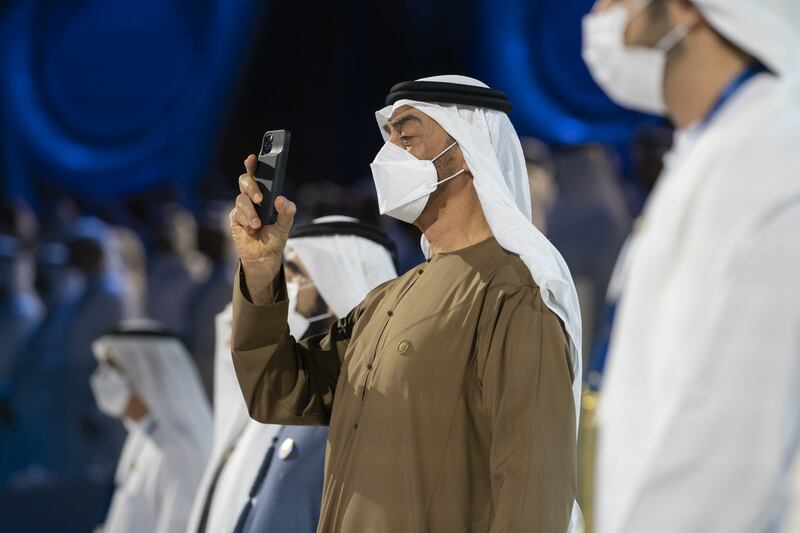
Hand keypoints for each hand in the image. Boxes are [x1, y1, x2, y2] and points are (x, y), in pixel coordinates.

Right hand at [229, 154, 296, 301]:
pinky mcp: (235, 219)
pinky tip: (253, 229)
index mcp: (265, 194)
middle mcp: (251, 198)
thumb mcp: (286, 225)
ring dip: (250, 212)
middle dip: (252, 186)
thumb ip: (287, 211)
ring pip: (241, 199)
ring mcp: (242, 208)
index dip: (253, 165)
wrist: (264, 256)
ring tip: (258, 224)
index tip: (253, 157)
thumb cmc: (275, 237)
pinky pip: (238, 214)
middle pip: (245, 181)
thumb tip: (280, 199)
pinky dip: (247, 221)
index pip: (257, 175)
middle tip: (260, 198)